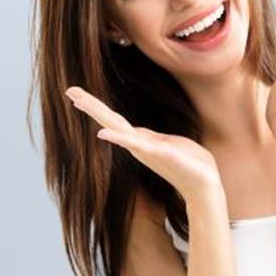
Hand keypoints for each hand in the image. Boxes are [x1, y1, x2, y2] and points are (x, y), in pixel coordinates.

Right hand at [65, 87, 223, 202]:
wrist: (206, 185)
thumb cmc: (192, 164)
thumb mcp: (170, 143)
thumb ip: (153, 137)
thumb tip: (137, 132)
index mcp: (142, 140)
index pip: (115, 120)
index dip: (97, 107)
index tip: (78, 95)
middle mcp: (138, 145)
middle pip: (109, 120)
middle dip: (90, 105)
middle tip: (69, 90)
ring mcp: (145, 149)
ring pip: (116, 127)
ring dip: (97, 113)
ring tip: (78, 100)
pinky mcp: (157, 153)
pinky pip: (134, 144)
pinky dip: (117, 138)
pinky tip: (101, 133)